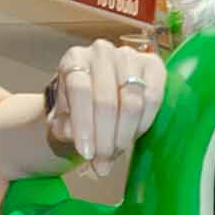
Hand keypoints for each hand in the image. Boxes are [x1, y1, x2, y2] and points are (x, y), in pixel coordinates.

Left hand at [44, 42, 162, 171]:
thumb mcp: (62, 121)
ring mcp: (129, 56)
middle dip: (105, 138)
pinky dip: (143, 123)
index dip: (84, 124)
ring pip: (132, 102)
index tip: (86, 153)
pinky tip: (133, 137)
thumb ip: (64, 128)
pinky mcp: (153, 65)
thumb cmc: (76, 111)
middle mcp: (101, 52)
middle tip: (102, 162)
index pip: (80, 89)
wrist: (96, 99)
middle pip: (106, 99)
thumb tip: (73, 134)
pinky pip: (152, 99)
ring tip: (115, 155)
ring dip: (124, 135)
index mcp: (74, 59)